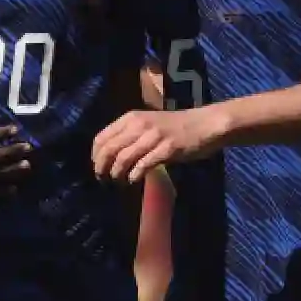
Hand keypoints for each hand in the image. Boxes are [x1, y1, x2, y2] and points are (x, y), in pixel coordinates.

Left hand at [91, 107, 227, 182]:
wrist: (205, 124)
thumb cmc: (175, 127)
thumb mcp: (147, 124)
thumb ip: (130, 136)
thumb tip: (110, 156)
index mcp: (131, 118)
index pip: (102, 137)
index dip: (95, 156)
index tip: (97, 168)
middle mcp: (139, 125)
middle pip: (109, 149)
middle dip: (102, 167)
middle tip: (103, 180)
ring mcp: (153, 136)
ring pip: (124, 157)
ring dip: (117, 174)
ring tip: (119, 183)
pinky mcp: (167, 148)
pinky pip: (144, 164)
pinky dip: (135, 175)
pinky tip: (134, 181)